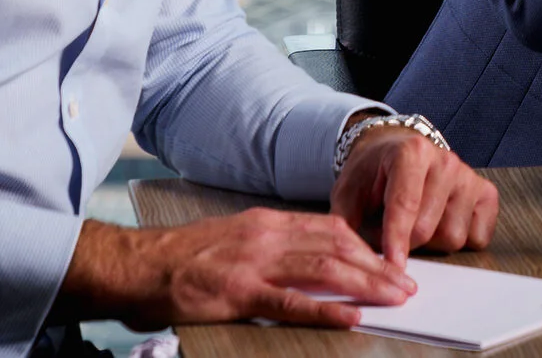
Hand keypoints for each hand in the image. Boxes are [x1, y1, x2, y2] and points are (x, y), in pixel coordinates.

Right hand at [58, 211, 410, 331]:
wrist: (135, 265)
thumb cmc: (181, 259)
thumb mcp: (232, 239)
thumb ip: (269, 246)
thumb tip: (307, 261)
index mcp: (266, 222)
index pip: (330, 228)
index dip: (365, 245)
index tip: (390, 261)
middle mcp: (266, 236)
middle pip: (336, 247)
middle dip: (377, 266)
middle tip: (406, 284)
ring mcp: (253, 264)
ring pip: (323, 269)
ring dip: (365, 284)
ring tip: (394, 298)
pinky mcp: (238, 294)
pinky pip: (290, 303)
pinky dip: (325, 309)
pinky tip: (350, 318)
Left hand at [331, 124, 499, 264]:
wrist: (395, 153)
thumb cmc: (372, 176)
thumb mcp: (347, 193)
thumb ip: (345, 225)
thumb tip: (353, 264)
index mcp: (411, 152)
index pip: (405, 205)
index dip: (395, 240)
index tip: (392, 267)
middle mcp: (446, 160)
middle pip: (427, 229)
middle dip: (405, 243)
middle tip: (390, 233)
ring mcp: (469, 177)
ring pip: (453, 238)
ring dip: (431, 244)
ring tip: (416, 224)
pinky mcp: (487, 193)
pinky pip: (477, 238)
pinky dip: (459, 241)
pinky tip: (442, 223)